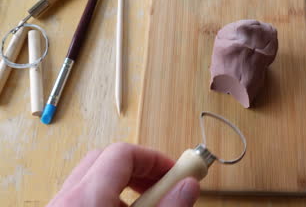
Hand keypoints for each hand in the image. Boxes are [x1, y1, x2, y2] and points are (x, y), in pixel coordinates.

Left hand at [47, 143, 199, 206]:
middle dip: (139, 168)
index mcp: (86, 198)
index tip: (175, 172)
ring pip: (93, 178)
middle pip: (105, 160)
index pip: (122, 153)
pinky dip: (107, 198)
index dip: (153, 158)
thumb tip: (188, 185)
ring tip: (146, 204)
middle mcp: (66, 199)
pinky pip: (83, 196)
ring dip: (124, 185)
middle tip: (163, 186)